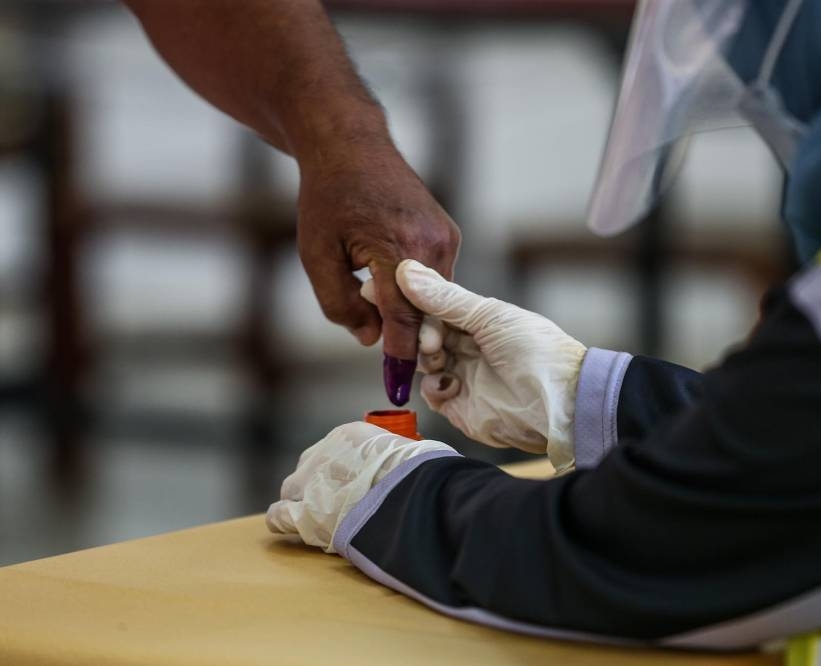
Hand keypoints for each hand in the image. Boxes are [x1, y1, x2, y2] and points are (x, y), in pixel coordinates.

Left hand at [266, 421, 455, 552]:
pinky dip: (282, 521)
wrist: (408, 493)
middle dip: (315, 483)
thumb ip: (396, 456)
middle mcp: (322, 454)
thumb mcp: (407, 450)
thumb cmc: (418, 473)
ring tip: (313, 516)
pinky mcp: (304, 514)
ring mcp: (310, 484)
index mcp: (346, 436)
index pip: (330, 451)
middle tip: (333, 501)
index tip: (348, 482)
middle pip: (306, 469)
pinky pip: (279, 516)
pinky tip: (288, 526)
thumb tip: (417, 459)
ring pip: (290, 491)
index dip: (336, 469)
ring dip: (300, 502)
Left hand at [296, 139, 460, 383]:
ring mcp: (446, 237)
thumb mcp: (317, 256)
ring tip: (369, 287)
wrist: (351, 145)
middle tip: (386, 356)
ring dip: (408, 309)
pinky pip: (437, 278)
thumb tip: (372, 341)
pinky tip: (384, 273)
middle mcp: (433, 244)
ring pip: (434, 297)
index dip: (400, 358)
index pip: (405, 320)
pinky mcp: (449, 233)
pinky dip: (416, 289)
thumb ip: (341, 305)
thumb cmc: (328, 198)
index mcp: (398, 248)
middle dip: (406, 336)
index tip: (395, 388)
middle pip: (426, 312)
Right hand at [393, 260, 586, 471]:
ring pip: (424, 361)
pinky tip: (450, 382)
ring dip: (425, 355)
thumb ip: (445, 298)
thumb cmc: (538, 352)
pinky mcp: (460, 407)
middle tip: (425, 333)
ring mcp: (464, 376)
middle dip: (417, 329)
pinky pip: (432, 392)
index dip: (410, 297)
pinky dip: (434, 385)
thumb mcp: (490, 316)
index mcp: (479, 320)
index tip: (379, 288)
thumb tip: (407, 271)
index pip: (434, 304)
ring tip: (437, 353)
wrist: (560, 403)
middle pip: (425, 332)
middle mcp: (469, 346)